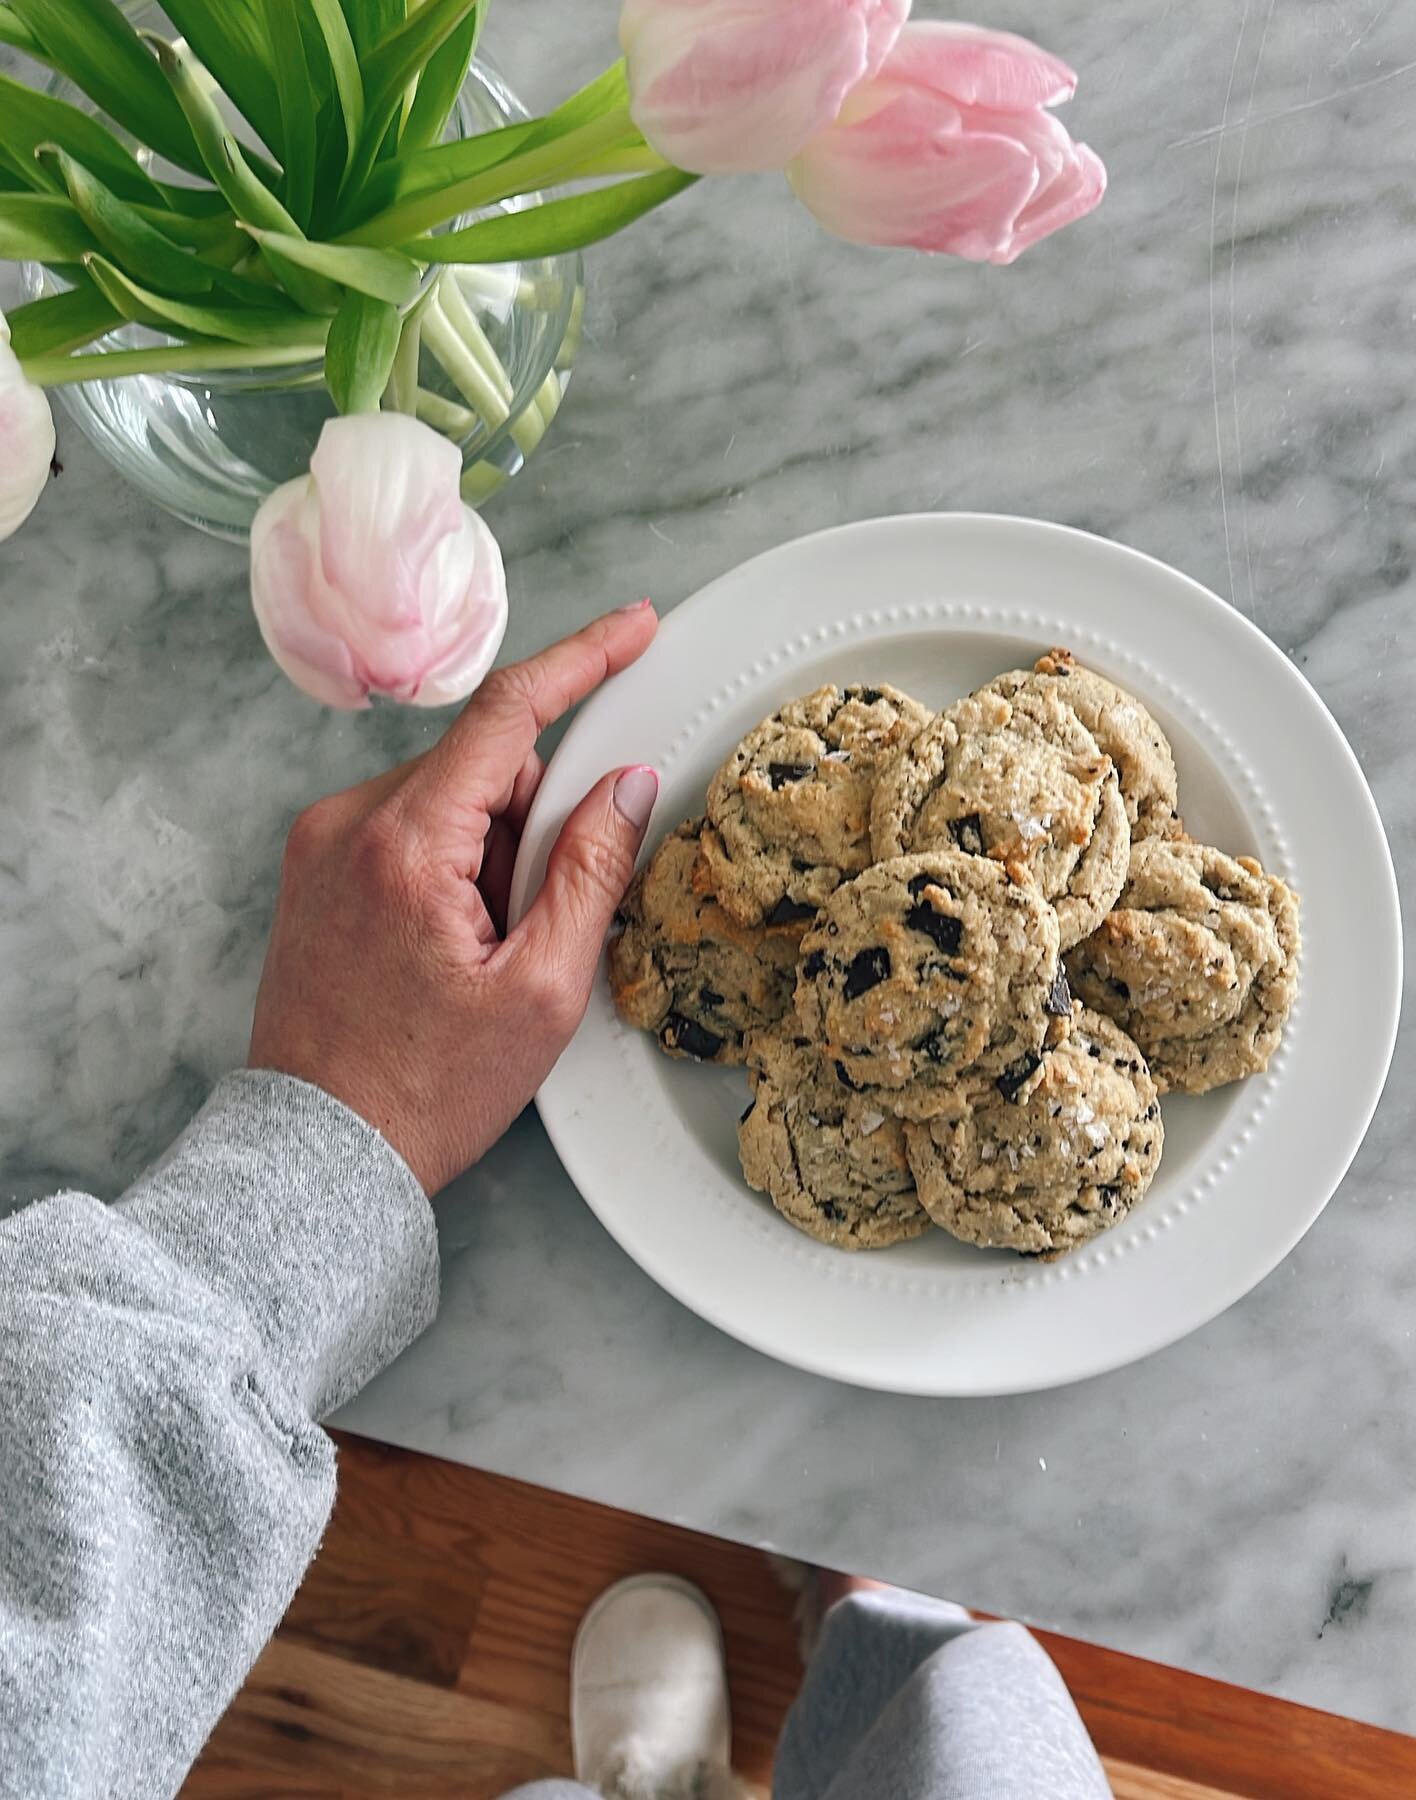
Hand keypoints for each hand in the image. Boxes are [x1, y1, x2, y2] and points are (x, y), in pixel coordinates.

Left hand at [248, 604, 659, 1194]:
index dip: (583, 659)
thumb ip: (590, 873)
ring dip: (492, 847)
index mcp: (406, 842)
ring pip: (450, 796)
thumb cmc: (426, 1088)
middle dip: (534, 819)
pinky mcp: (315, 866)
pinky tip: (451, 942)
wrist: (322, 1150)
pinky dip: (453, 862)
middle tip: (537, 921)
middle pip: (484, 763)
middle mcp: (348, 822)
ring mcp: (322, 842)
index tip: (635, 627)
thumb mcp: (540, 991)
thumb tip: (625, 786)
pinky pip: (411, 825)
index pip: (508, 712)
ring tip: (483, 950)